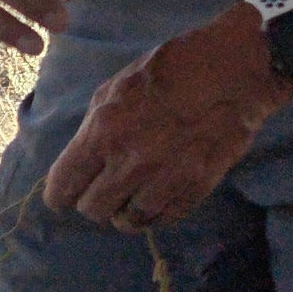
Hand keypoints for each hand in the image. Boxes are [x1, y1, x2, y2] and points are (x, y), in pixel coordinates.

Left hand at [42, 6, 287, 229]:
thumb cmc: (171, 69)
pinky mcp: (196, 188)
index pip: (63, 187)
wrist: (233, 70)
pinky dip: (155, 212)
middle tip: (102, 190)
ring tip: (131, 194)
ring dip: (125, 210)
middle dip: (92, 202)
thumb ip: (93, 127)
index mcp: (103, 132)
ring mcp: (166, 178)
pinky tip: (156, 195)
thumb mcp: (115, 88)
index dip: (58, 195)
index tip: (63, 196)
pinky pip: (163, 219)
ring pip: (128, 222)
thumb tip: (79, 160)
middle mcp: (131, 162)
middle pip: (92, 210)